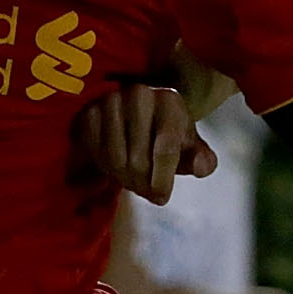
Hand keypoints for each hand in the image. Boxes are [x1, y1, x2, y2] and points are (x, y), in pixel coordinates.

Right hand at [76, 82, 216, 203]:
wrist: (136, 117)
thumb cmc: (168, 136)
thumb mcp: (189, 148)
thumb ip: (202, 160)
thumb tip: (201, 166)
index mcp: (170, 101)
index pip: (166, 149)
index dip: (163, 180)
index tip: (162, 198)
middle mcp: (140, 95)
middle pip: (138, 161)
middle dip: (143, 184)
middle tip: (146, 189)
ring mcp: (111, 102)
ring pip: (115, 161)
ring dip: (124, 179)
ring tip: (133, 179)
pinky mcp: (90, 113)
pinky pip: (96, 155)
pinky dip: (105, 169)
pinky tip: (116, 167)